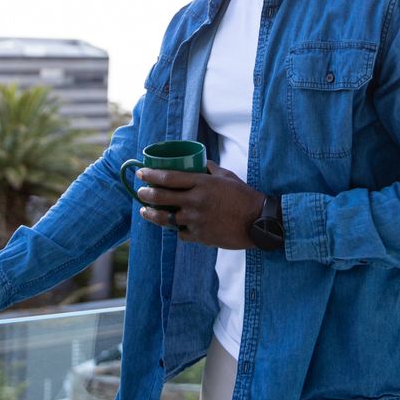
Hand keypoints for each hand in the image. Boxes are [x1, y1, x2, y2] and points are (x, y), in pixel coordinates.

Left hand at [136, 161, 263, 247]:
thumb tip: (199, 162)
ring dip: (152, 215)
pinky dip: (177, 229)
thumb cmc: (244, 196)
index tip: (141, 172)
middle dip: (147, 194)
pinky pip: (181, 233)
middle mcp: (196, 201)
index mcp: (202, 183)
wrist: (258, 222)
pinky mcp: (201, 236)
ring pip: (167, 218)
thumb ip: (210, 169)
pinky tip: (174, 226)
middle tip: (140, 192)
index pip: (169, 177)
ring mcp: (197, 220)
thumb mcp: (227, 176)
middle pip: (163, 197)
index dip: (152, 175)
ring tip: (145, 212)